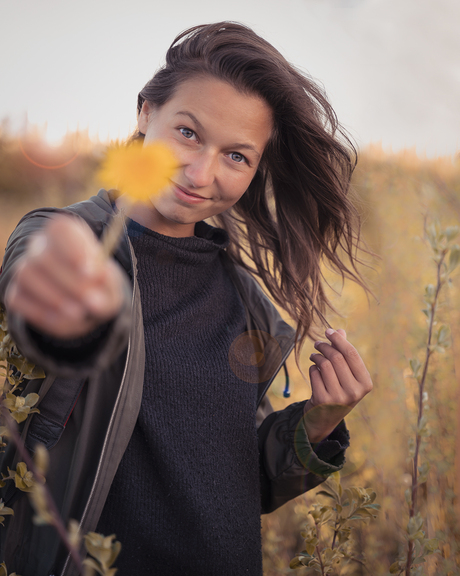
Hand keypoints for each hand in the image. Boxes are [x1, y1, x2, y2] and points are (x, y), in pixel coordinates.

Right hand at [5, 215, 125, 338]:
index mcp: (67, 234)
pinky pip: (19, 299)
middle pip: (43, 254)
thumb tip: (95, 303)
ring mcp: (25, 268)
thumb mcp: (111, 285)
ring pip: (27, 275)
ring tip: (79, 313)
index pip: (61, 229)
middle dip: (69, 281)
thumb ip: (107, 290)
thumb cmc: (99, 285)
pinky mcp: (16, 292)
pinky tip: (64, 319)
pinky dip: (42, 312)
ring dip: (54, 297)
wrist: (85, 306)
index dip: (75, 249)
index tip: (93, 272)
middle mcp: (40, 246)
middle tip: (90, 300)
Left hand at [303, 328, 372, 443]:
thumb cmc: (338, 390)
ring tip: (314, 356)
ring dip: (317, 356)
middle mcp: (354, 392)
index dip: (338, 340)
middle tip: (318, 343)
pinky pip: (314, 373)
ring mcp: (338, 397)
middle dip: (325, 346)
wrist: (324, 418)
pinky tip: (314, 371)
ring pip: (324, 364)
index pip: (352, 354)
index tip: (329, 331)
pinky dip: (312, 368)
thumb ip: (344, 353)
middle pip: (336, 357)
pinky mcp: (322, 400)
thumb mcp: (346, 374)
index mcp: (365, 383)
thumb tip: (339, 331)